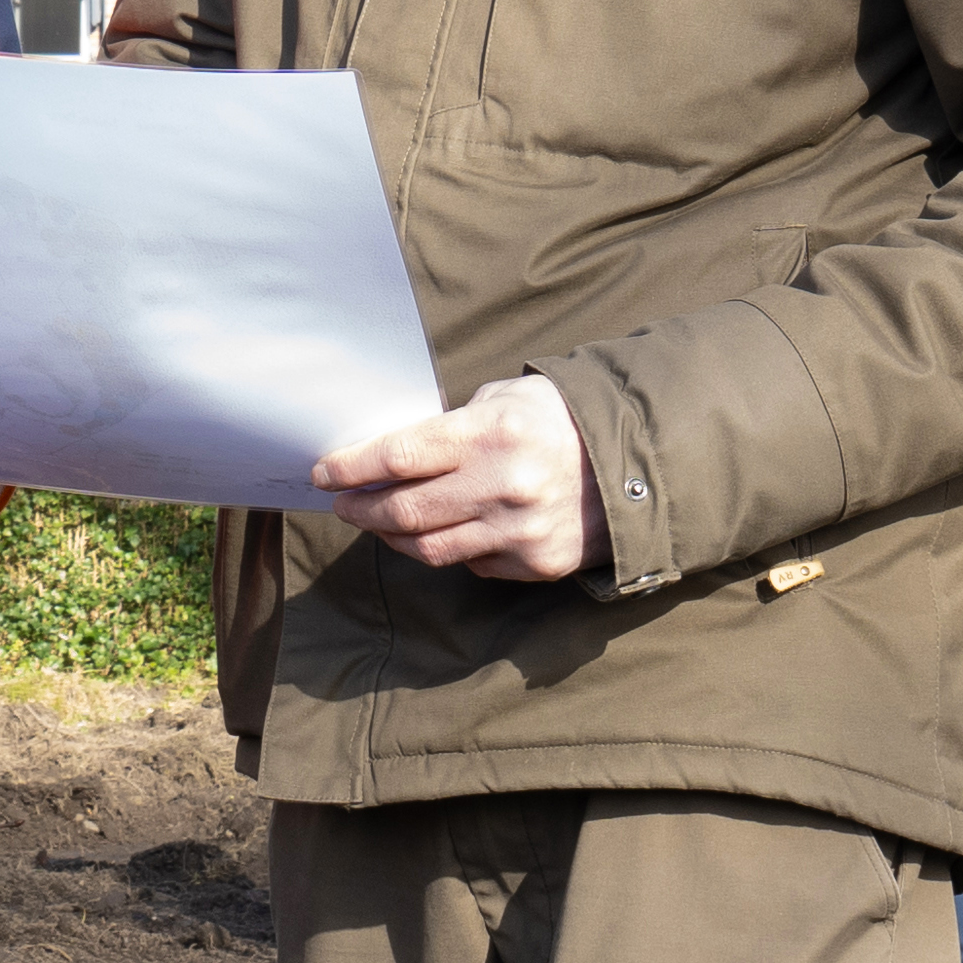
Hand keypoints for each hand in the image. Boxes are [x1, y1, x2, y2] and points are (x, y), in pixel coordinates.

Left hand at [315, 374, 606, 580]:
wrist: (637, 462)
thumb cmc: (560, 419)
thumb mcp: (507, 398)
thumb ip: (453, 425)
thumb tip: (395, 454)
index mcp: (491, 433)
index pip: (399, 455)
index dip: (352, 466)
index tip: (324, 472)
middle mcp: (503, 485)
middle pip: (404, 510)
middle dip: (361, 507)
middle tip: (343, 503)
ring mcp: (519, 531)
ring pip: (430, 548)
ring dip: (393, 536)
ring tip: (378, 522)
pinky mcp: (535, 563)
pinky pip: (472, 564)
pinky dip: (448, 549)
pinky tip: (440, 533)